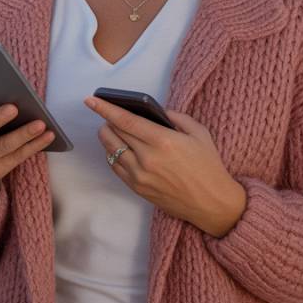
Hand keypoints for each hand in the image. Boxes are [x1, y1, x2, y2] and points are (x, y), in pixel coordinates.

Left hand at [84, 97, 246, 236]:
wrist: (212, 203)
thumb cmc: (208, 165)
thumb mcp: (198, 132)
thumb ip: (175, 117)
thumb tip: (154, 110)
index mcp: (163, 141)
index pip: (125, 120)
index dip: (104, 108)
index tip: (90, 99)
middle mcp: (147, 159)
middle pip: (113, 133)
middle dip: (107, 120)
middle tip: (109, 113)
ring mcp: (140, 176)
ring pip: (110, 150)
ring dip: (108, 136)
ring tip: (113, 129)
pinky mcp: (137, 188)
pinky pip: (115, 167)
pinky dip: (112, 153)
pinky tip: (119, 148)